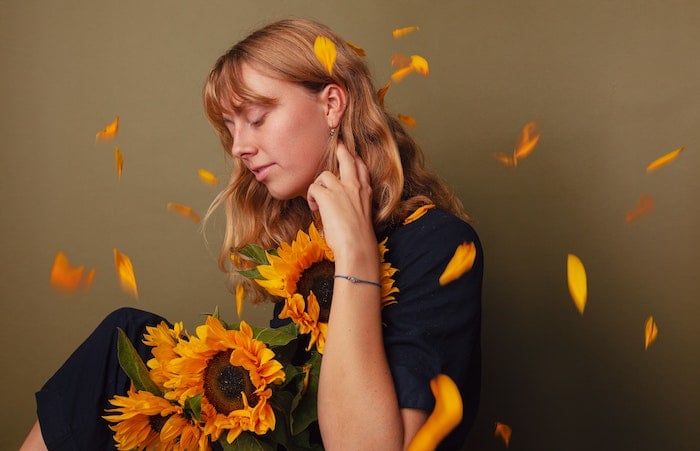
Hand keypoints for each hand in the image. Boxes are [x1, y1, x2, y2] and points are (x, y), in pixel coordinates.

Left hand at [306, 143, 378, 272]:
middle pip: (347, 157)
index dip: (353, 159)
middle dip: (340, 149)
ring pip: (324, 174)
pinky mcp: (327, 196)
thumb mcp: (363, 214)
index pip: (360, 167)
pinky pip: (313, 187)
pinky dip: (311, 197)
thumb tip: (341, 204)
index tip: (348, 156)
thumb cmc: (359, 237)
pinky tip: (315, 207)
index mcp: (365, 191)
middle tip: (336, 145)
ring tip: (318, 201)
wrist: (357, 246)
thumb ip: (355, 203)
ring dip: (318, 186)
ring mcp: (341, 189)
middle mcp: (355, 186)